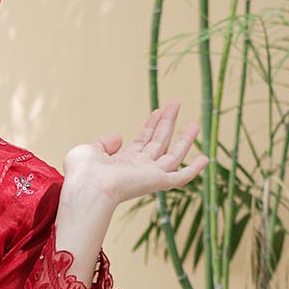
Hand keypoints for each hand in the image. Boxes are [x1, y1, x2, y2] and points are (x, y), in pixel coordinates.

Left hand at [62, 99, 207, 209]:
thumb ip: (103, 143)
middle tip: (176, 102)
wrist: (89, 186)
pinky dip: (193, 169)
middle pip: (158, 143)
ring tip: (196, 123)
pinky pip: (180, 177)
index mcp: (122, 163)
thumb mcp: (88, 150)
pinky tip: (205, 158)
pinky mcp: (158, 182)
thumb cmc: (83, 173)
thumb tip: (120, 138)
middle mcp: (138, 170)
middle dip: (167, 122)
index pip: (142, 142)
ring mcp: (149, 176)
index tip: (158, 110)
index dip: (151, 125)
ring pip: (173, 155)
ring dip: (184, 139)